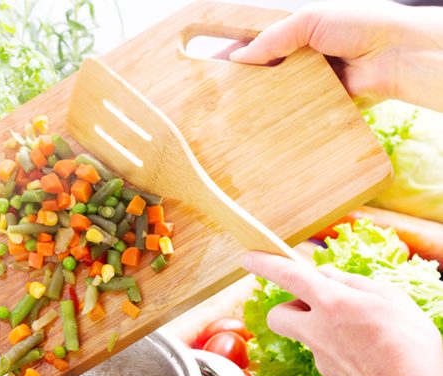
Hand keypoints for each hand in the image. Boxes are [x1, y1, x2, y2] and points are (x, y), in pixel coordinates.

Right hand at [230, 0, 442, 110]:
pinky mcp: (319, 104)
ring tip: (233, 114)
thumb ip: (274, 38)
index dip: (234, 55)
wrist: (395, 55)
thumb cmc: (359, 25)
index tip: (210, 68)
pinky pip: (295, 112)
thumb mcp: (310, 21)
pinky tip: (262, 125)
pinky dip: (281, 118)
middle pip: (263, 72)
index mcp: (297, 32)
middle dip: (242, 83)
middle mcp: (301, 58)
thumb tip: (239, 58)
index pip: (257, 43)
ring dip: (258, 103)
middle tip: (217, 97)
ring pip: (276, 95)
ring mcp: (310, 82)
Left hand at [240, 251, 442, 375]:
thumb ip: (351, 283)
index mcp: (331, 303)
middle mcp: (316, 331)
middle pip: (278, 315)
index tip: (248, 258)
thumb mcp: (388, 298)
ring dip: (323, 329)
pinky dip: (341, 352)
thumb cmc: (409, 343)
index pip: (288, 276)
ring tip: (364, 332)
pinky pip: (328, 358)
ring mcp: (320, 359)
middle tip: (318, 304)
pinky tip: (370, 355)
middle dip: (289, 307)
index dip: (265, 264)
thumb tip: (325, 275)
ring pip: (307, 337)